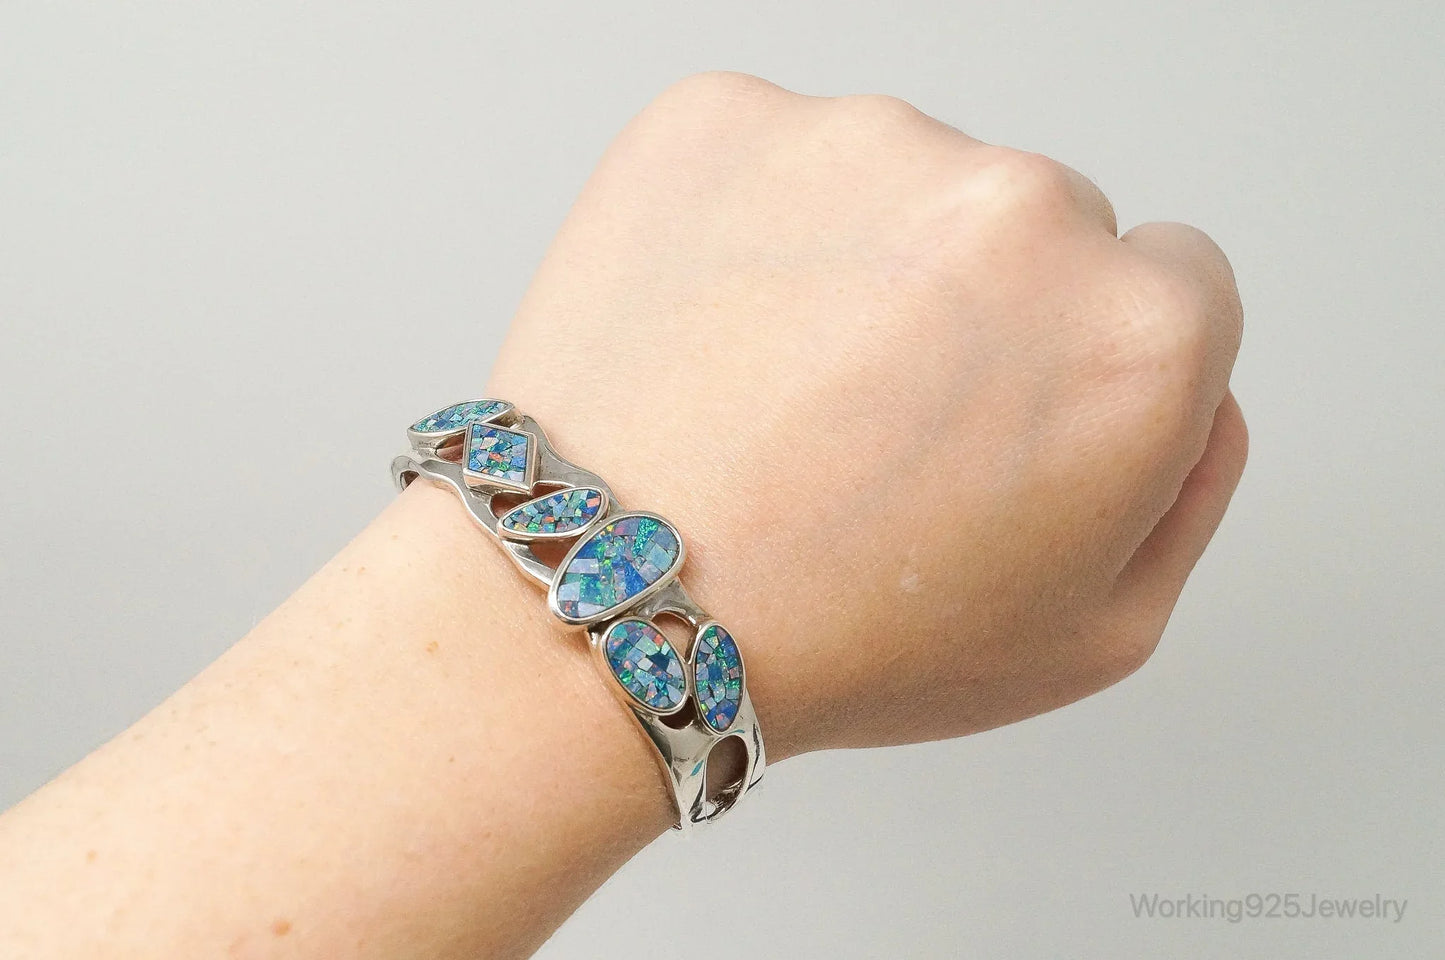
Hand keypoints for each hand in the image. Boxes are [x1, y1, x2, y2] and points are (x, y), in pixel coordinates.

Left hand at [490, 72, 1245, 758]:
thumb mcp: (1093, 632)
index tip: (1007, 414)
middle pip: (1041, 222)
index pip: (1173, 279)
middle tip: (877, 424)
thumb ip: (1190, 484)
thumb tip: (1192, 385)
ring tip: (781, 393)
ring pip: (903, 182)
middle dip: (983, 307)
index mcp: (1134, 332)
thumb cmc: (836, 638)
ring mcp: (861, 146)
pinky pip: (778, 159)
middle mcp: (1016, 207)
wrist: (610, 601)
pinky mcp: (727, 120)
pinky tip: (719, 340)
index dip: (1084, 362)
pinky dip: (754, 228)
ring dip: (863, 261)